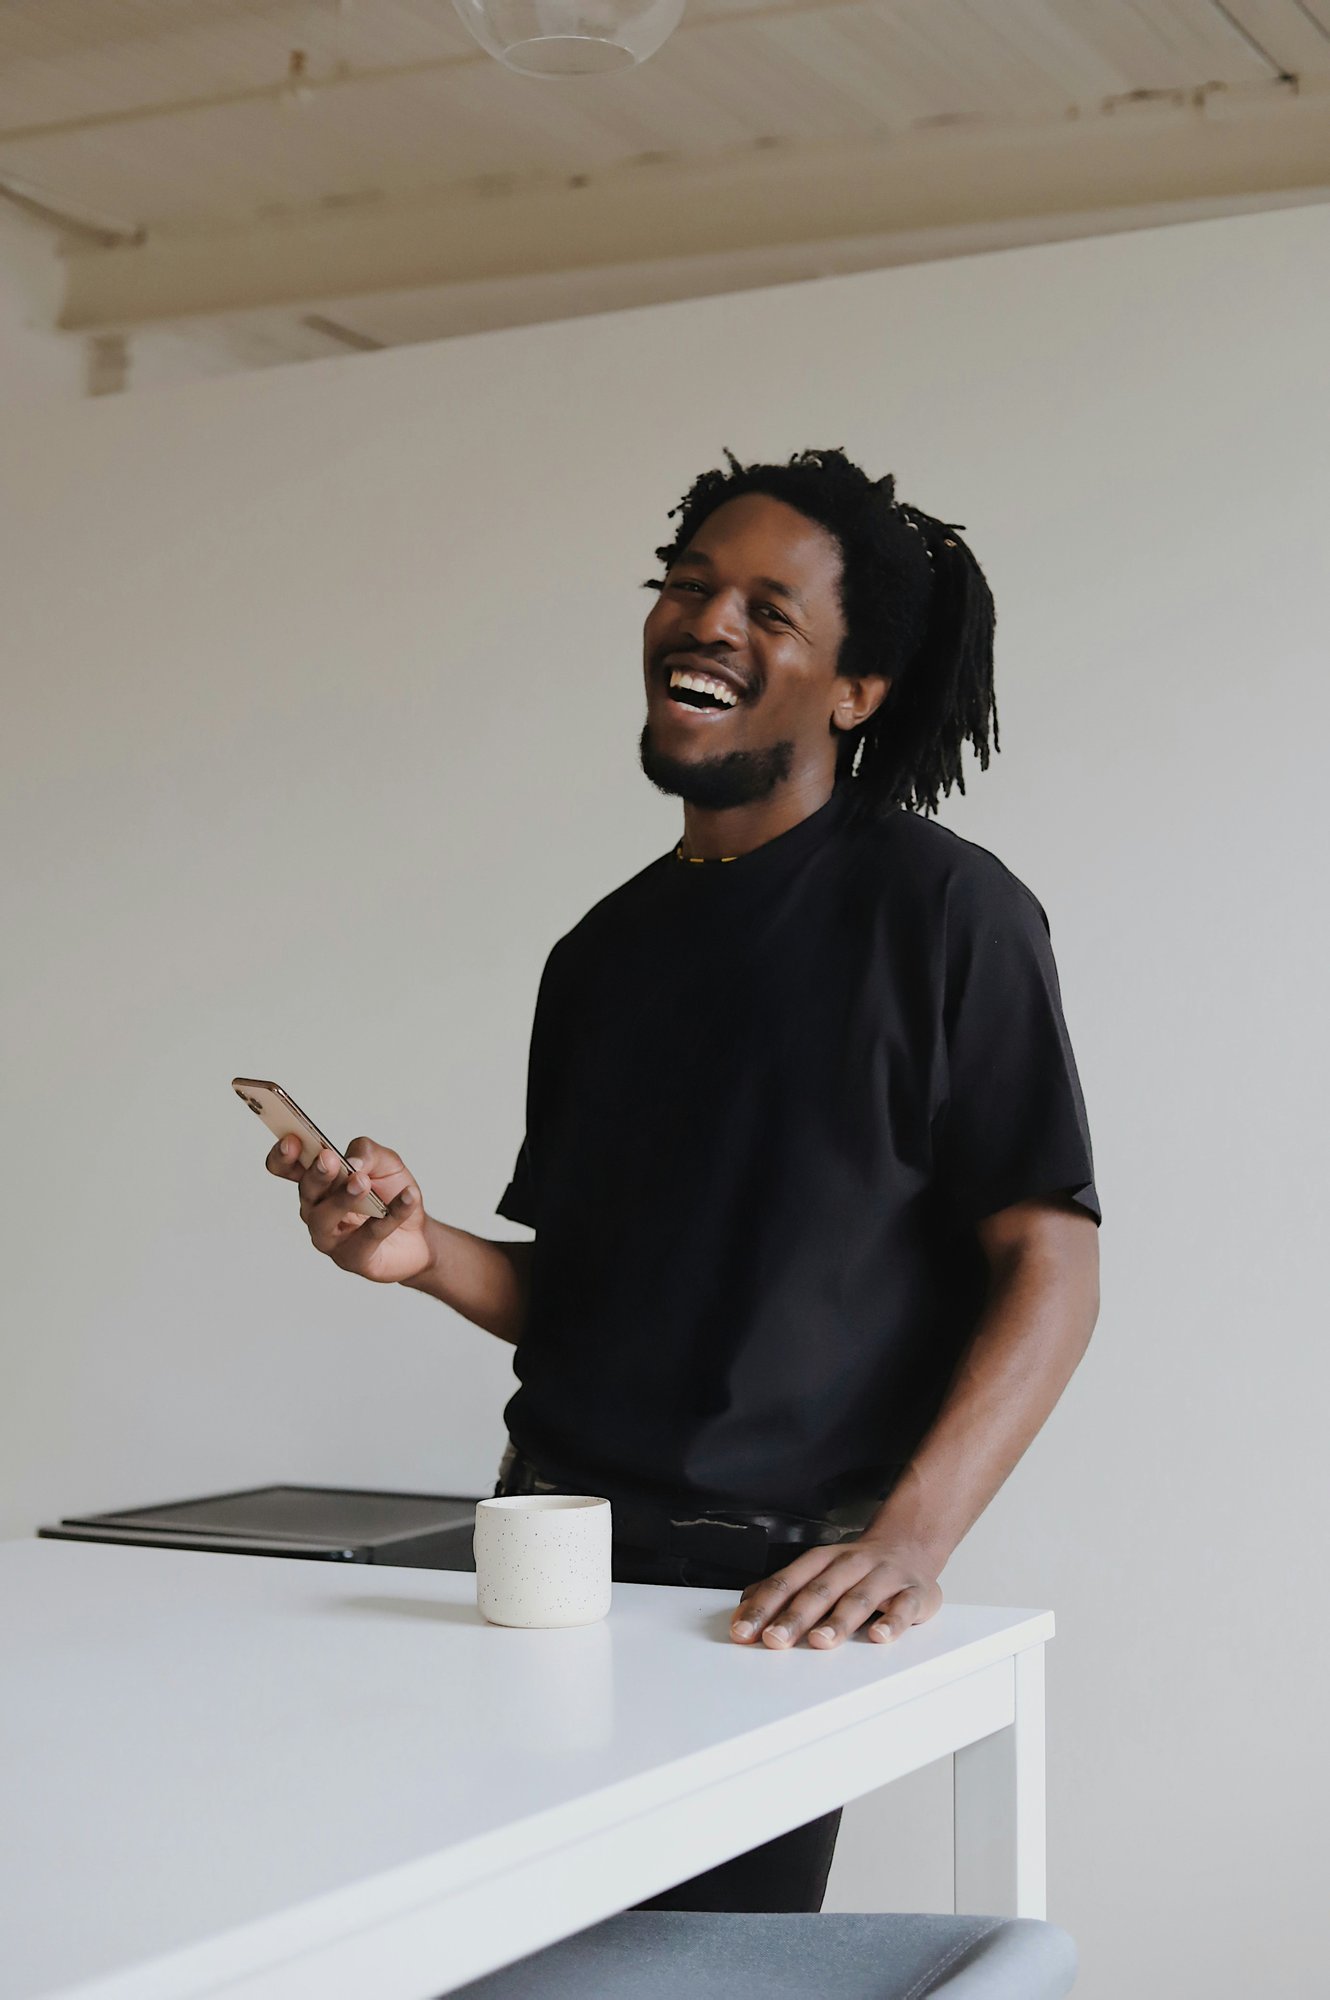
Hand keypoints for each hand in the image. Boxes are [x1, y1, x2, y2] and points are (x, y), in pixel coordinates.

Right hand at [265, 1133, 431, 1285]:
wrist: (418, 1233)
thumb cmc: (391, 1194)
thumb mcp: (385, 1162)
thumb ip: (367, 1153)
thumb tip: (351, 1161)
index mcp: (318, 1182)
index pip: (287, 1168)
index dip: (283, 1156)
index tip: (291, 1141)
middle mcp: (316, 1209)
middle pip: (306, 1191)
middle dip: (316, 1174)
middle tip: (328, 1159)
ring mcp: (330, 1237)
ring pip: (325, 1217)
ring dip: (343, 1197)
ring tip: (362, 1182)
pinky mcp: (353, 1258)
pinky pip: (369, 1234)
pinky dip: (392, 1213)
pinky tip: (408, 1196)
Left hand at [729, 1535, 943, 1650]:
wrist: (911, 1543)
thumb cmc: (855, 1567)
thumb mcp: (817, 1570)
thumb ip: (782, 1590)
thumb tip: (742, 1610)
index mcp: (822, 1561)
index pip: (787, 1583)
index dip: (762, 1607)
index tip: (743, 1632)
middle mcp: (850, 1565)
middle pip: (819, 1591)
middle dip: (795, 1616)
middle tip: (774, 1640)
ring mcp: (883, 1577)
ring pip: (859, 1598)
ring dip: (838, 1620)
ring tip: (820, 1641)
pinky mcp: (914, 1592)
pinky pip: (904, 1607)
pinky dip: (892, 1622)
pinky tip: (879, 1636)